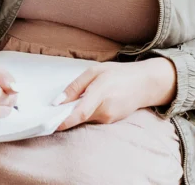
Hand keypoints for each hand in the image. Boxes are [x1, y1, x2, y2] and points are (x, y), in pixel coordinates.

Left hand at [56, 58, 176, 130]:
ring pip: (85, 118)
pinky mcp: (111, 121)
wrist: (144, 84)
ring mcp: (109, 118)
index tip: (50, 124)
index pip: (79, 113)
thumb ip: (76, 86)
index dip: (64, 120)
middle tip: (51, 109)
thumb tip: (58, 101)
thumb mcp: (94, 71)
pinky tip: (85, 103)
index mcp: (100, 93)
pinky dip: (85, 113)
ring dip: (75, 113)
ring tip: (69, 101)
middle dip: (65, 115)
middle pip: (79, 117)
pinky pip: (93, 118)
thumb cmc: (117, 74)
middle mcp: (105, 109)